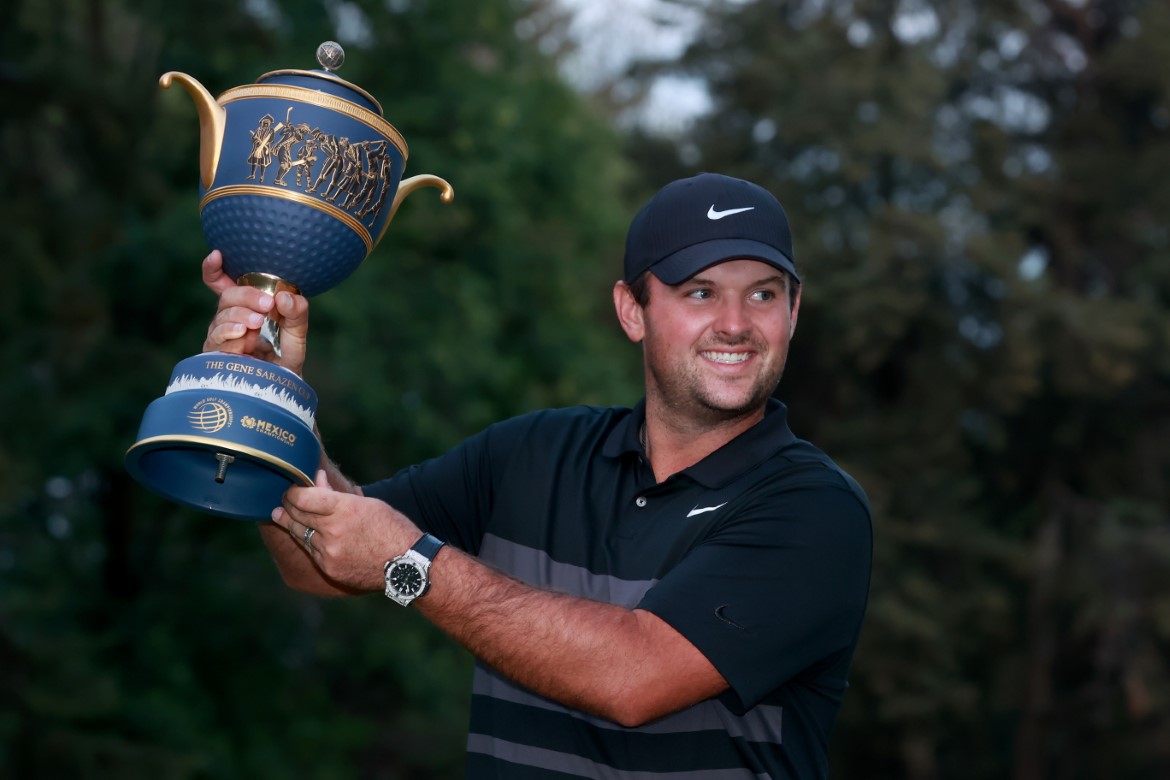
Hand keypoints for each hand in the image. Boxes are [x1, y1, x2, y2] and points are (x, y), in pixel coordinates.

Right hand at [201, 249, 309, 375]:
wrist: (283, 388)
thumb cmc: (286, 357)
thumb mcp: (297, 332)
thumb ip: (297, 312)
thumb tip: (285, 297)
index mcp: (245, 306)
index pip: (221, 283)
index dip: (214, 268)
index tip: (217, 254)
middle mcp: (230, 318)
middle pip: (227, 297)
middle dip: (246, 296)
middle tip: (267, 304)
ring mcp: (222, 336)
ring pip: (221, 317)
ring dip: (239, 317)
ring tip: (257, 323)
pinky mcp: (217, 355)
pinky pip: (216, 340)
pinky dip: (230, 334)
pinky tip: (243, 335)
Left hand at [271, 470, 420, 590]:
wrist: (406, 564)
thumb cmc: (390, 527)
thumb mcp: (366, 504)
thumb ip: (336, 494)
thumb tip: (316, 479)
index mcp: (344, 508)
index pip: (303, 498)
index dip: (293, 492)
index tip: (290, 489)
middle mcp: (333, 530)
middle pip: (297, 515)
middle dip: (287, 506)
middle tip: (282, 501)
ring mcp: (329, 552)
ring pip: (299, 534)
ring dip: (292, 524)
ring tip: (282, 516)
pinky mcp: (329, 568)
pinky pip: (311, 552)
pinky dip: (307, 542)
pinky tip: (304, 535)